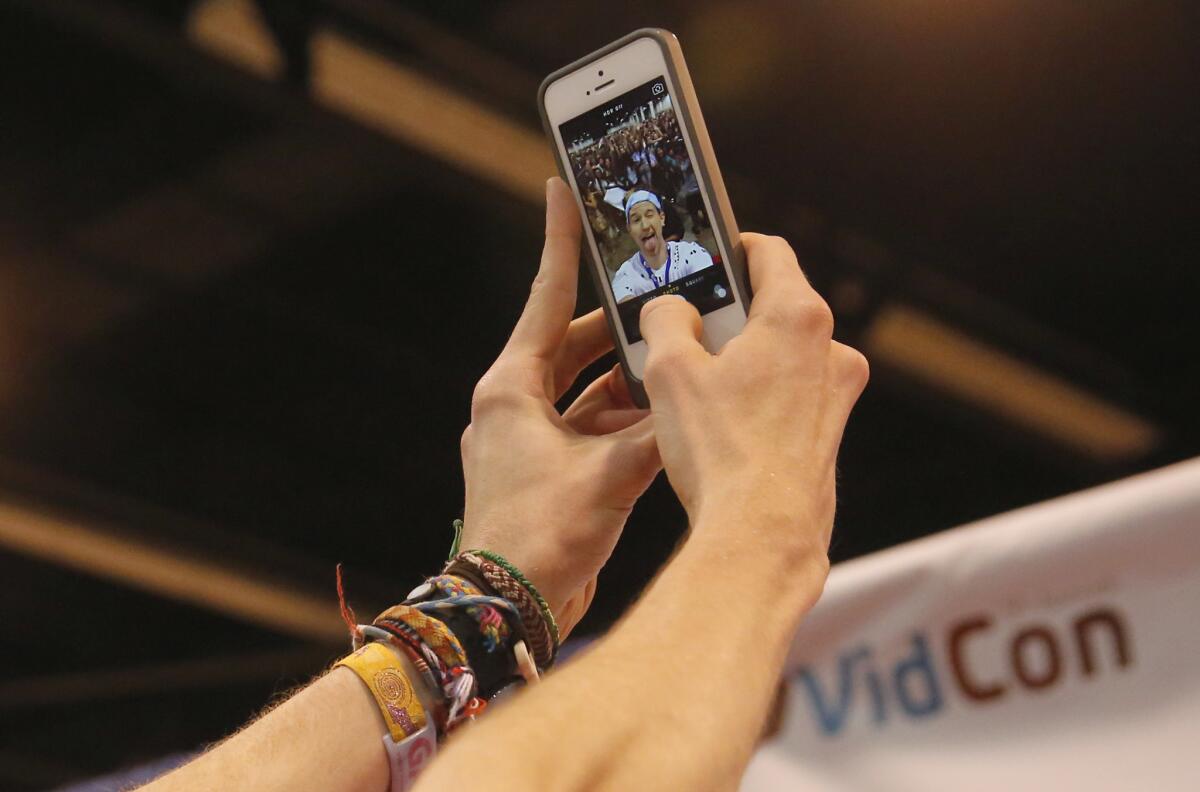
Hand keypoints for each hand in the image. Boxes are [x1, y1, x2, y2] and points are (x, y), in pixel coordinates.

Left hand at [459, 178, 660, 636]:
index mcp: (511, 388)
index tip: (560, 192)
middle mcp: (516, 405)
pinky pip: (594, 426)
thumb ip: (655, 432)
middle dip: (618, 329)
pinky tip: (665, 418)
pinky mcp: (551, 467)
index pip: (542, 297)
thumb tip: (691, 402)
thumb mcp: (608, 475)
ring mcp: (532, 437)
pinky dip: (626, 421)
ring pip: (589, 388)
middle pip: (573, 344)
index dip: (559, 244)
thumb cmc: (539, 535)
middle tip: (659, 298)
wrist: (508, 605)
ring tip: (675, 362)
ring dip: (630, 382)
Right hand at [638, 234, 868, 563]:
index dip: (731, 246)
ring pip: (780, 355)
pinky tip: (718, 427)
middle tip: (683, 329)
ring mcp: (835, 395)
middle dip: (727, 312)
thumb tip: (669, 309)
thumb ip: (664, 320)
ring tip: (692, 388)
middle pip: (774, 305)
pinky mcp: (827, 434)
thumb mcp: (669, 371)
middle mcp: (830, 350)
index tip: (705, 257)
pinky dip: (755, 398)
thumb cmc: (721, 452)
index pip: (769, 251)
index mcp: (798, 316)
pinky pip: (787, 396)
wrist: (760, 537)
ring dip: (740, 360)